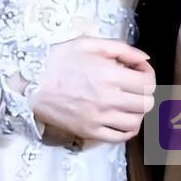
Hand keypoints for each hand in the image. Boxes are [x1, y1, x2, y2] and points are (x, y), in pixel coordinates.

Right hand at [29, 36, 155, 141]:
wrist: (31, 82)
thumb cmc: (58, 59)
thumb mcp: (89, 43)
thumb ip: (121, 48)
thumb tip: (143, 58)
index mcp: (109, 74)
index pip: (147, 83)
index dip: (149, 75)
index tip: (140, 71)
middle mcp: (108, 99)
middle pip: (146, 103)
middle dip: (145, 92)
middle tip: (135, 84)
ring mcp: (99, 118)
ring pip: (136, 122)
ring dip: (138, 110)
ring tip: (128, 100)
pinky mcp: (90, 132)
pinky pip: (120, 137)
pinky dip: (128, 128)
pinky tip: (122, 117)